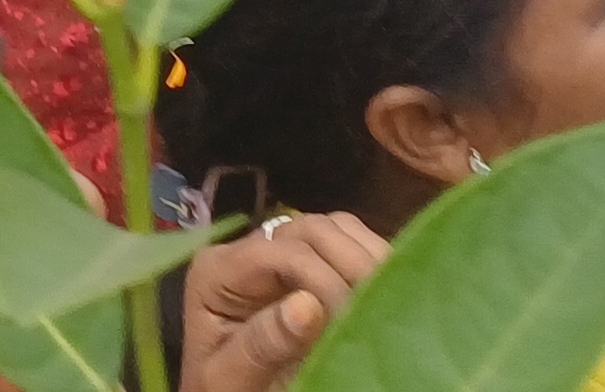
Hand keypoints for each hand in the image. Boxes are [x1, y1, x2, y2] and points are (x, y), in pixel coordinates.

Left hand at [179, 212, 387, 391]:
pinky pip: (348, 242)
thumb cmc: (230, 390)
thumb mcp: (233, 378)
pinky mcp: (311, 264)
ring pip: (334, 228)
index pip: (280, 252)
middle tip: (375, 309)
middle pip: (310, 229)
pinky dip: (373, 258)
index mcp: (218, 271)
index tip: (349, 320)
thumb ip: (263, 344)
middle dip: (351, 264)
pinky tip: (386, 290)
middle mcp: (250, 250)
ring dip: (367, 257)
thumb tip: (308, 305)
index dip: (323, 279)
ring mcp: (282, 253)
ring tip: (386, 299)